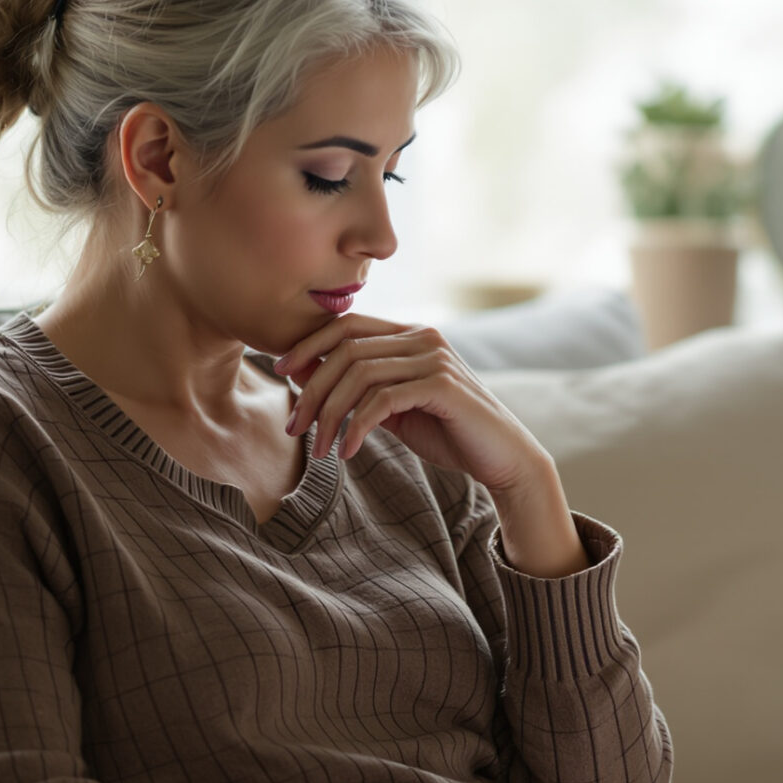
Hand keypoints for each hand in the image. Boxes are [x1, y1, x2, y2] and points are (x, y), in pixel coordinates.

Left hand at [275, 312, 547, 493]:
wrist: (502, 458)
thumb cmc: (449, 433)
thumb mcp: (396, 409)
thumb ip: (361, 391)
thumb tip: (306, 378)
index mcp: (411, 334)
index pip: (347, 324)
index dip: (308, 344)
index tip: (280, 371)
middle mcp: (423, 337)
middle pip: (346, 349)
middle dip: (312, 388)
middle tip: (293, 426)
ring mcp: (435, 358)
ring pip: (359, 375)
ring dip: (330, 415)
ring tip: (318, 448)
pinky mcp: (443, 386)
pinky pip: (382, 400)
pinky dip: (358, 427)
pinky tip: (349, 451)